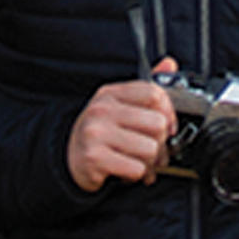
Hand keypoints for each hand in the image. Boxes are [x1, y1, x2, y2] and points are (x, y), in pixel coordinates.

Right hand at [66, 57, 178, 191]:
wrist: (69, 157)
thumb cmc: (100, 132)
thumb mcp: (119, 105)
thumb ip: (145, 88)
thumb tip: (169, 63)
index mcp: (111, 93)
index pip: (155, 94)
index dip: (169, 113)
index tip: (168, 126)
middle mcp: (102, 110)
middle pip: (158, 124)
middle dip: (161, 142)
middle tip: (153, 150)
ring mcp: (96, 133)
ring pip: (150, 149)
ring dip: (150, 162)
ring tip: (139, 161)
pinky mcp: (94, 158)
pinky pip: (136, 169)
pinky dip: (137, 174)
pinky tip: (127, 170)